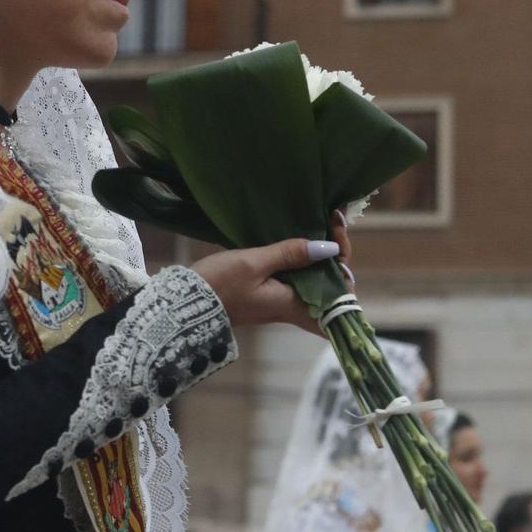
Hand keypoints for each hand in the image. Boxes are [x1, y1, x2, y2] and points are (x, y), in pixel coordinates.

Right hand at [191, 227, 342, 330]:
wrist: (186, 305)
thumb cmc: (218, 286)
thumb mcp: (253, 264)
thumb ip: (290, 254)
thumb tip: (328, 248)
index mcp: (294, 305)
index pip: (340, 299)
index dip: (346, 269)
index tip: (335, 236)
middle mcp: (292, 308)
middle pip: (332, 288)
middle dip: (337, 257)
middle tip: (330, 223)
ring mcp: (281, 302)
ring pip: (316, 282)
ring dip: (322, 255)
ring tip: (320, 223)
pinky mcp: (270, 294)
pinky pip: (298, 278)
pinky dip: (304, 259)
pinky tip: (299, 239)